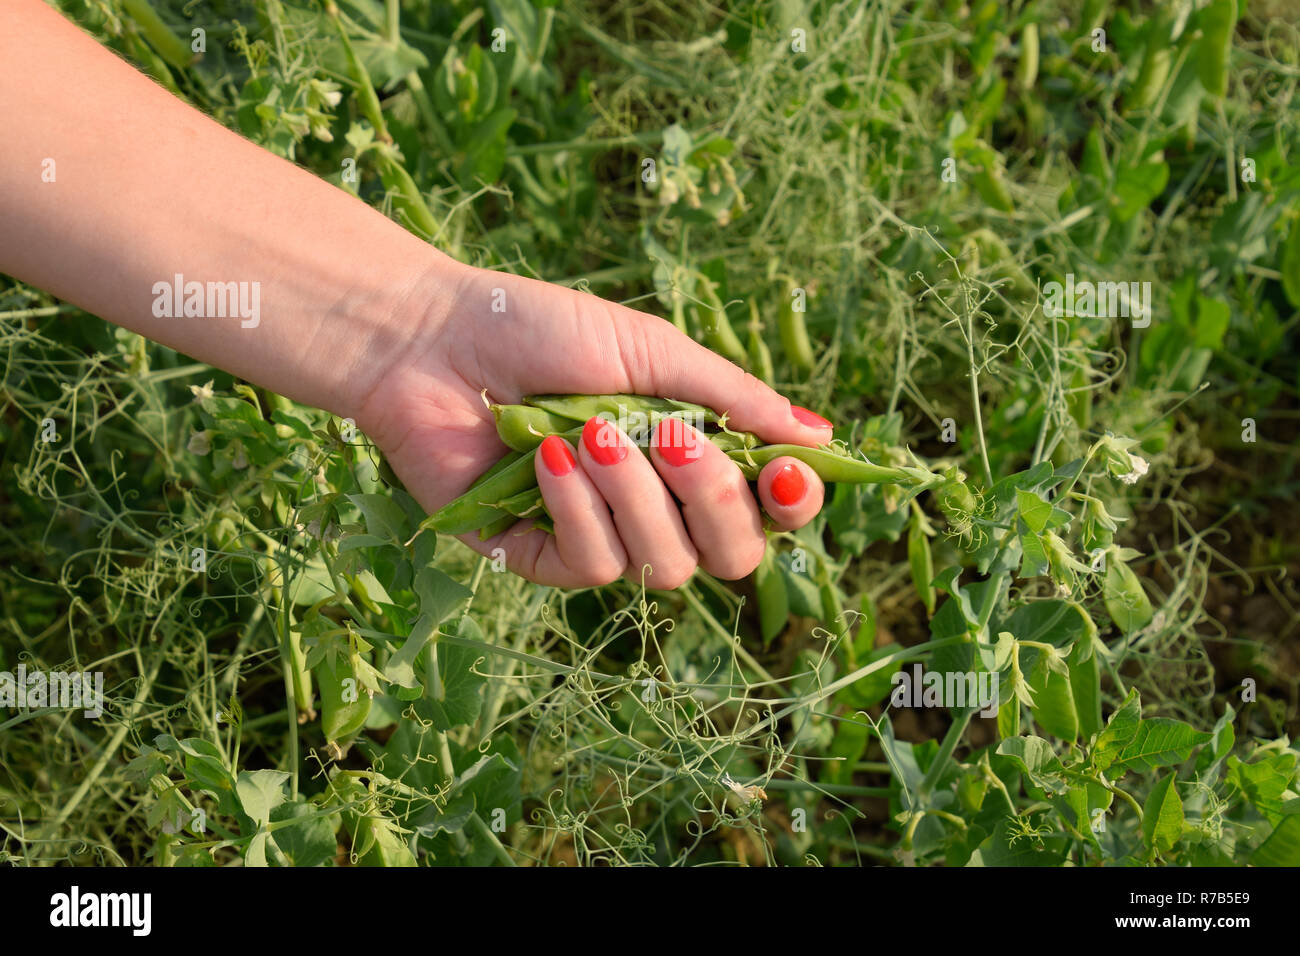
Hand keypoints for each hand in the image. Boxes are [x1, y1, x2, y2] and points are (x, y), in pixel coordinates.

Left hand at [359, 263, 833, 588]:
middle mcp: (655, 507)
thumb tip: (821, 438)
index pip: (768, 511)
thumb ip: (733, 399)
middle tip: (671, 437)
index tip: (784, 471)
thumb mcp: (652, 351)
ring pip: (664, 566)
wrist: (434, 337)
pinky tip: (549, 459)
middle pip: (731, 555)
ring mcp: (600, 537)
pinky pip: (592, 566)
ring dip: (636, 497)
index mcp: (690, 457)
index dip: (792, 505)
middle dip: (713, 500)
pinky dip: (578, 510)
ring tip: (593, 432)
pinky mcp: (540, 557)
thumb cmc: (543, 330)